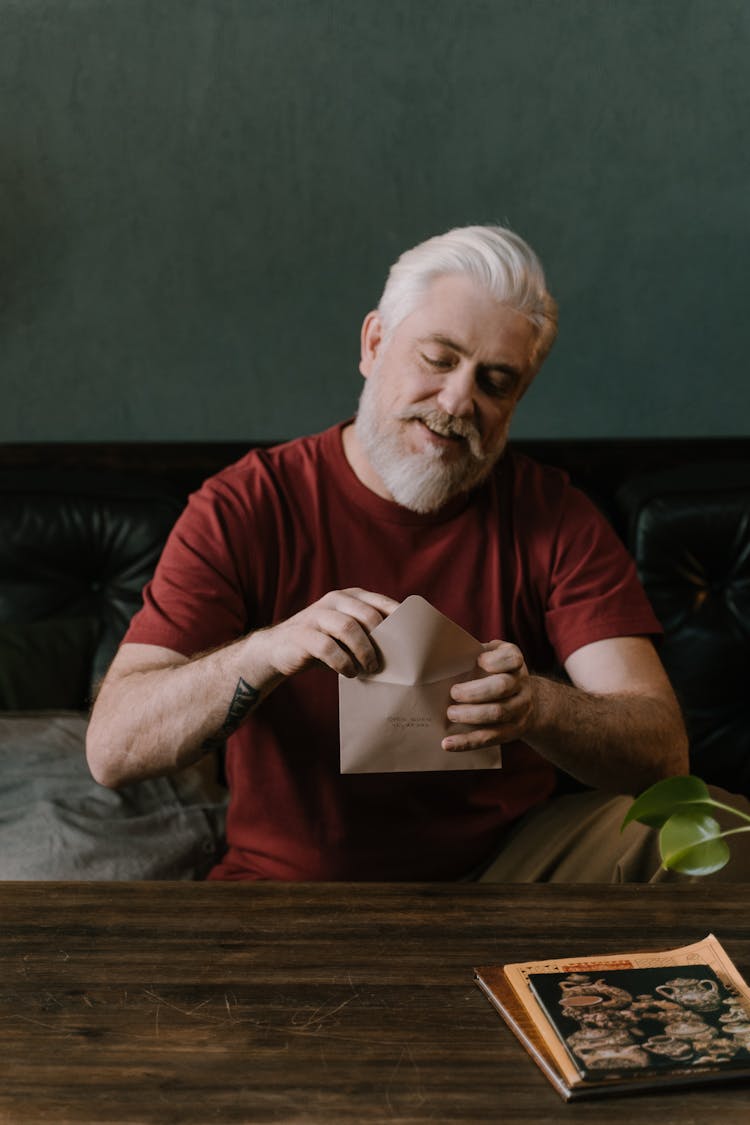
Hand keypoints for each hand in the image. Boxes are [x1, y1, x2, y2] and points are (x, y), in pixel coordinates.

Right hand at [248, 588, 398, 682]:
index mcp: (350, 597)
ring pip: (349, 628)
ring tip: (369, 669)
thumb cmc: (323, 644)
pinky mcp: (302, 633)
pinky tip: (348, 672)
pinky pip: (328, 647)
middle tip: (384, 662)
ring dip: (364, 651)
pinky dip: (343, 662)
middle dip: (381, 640)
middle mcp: (334, 600)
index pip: (381, 603)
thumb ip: (369, 634)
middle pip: (367, 615)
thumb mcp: (347, 634)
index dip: (399, 619)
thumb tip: (404, 652)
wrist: (279, 650)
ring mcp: (317, 615)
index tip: (412, 639)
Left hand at [443, 640, 534, 751]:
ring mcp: (520, 708)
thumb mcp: (492, 655)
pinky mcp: (513, 730)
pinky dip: (467, 742)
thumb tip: (438, 656)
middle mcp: (521, 684)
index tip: (478, 660)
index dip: (495, 661)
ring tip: (451, 714)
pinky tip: (448, 743)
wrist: (528, 700)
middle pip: (502, 686)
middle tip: (454, 693)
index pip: (512, 658)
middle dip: (475, 691)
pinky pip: (490, 737)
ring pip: (498, 713)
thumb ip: (474, 652)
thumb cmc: (496, 673)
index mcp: (514, 661)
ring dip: (471, 715)